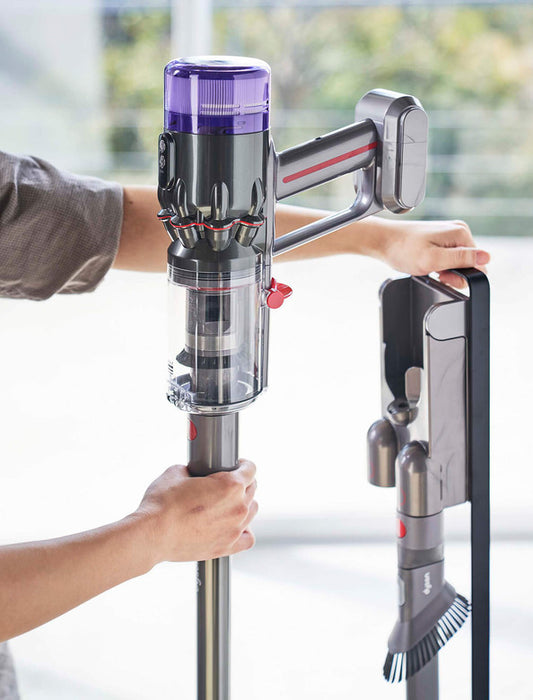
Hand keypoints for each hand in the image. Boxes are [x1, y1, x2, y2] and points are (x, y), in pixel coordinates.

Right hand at [134, 459, 257, 565]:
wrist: (152, 534)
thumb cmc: (162, 503)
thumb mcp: (176, 472)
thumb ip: (193, 469)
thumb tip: (192, 472)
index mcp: (230, 485)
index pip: (250, 469)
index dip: (242, 464)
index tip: (237, 465)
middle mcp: (238, 507)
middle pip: (252, 489)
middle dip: (242, 483)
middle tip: (227, 483)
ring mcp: (234, 528)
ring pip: (252, 511)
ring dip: (244, 504)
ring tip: (229, 503)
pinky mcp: (226, 547)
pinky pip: (247, 538)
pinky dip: (244, 530)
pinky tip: (234, 526)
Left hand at [376, 219, 489, 288]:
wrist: (382, 241)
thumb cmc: (402, 250)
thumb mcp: (433, 259)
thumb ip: (460, 260)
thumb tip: (486, 257)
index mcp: (461, 233)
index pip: (478, 263)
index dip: (462, 276)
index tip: (442, 275)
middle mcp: (458, 230)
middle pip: (469, 263)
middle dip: (453, 274)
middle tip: (434, 272)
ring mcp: (450, 234)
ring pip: (458, 262)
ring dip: (446, 271)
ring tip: (428, 268)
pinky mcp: (441, 239)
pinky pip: (449, 258)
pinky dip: (439, 266)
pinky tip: (427, 265)